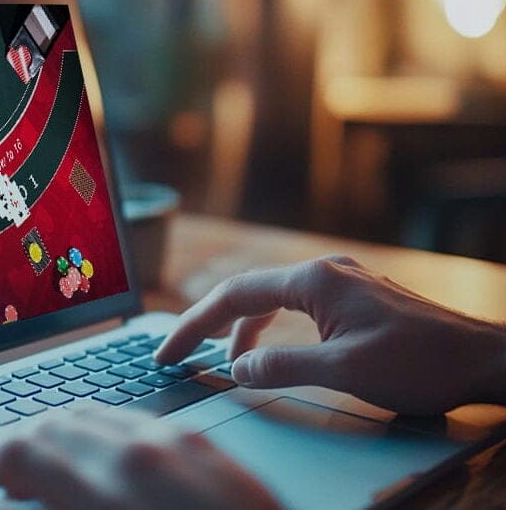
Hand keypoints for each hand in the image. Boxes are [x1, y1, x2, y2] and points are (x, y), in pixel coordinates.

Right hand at [0, 409, 279, 509]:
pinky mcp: (192, 439)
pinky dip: (80, 427)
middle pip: (28, 440)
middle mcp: (128, 467)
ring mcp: (164, 446)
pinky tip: (76, 447)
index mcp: (100, 501)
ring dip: (33, 436)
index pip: (2, 482)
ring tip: (21, 463)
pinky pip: (115, 414)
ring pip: (69, 416)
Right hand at [156, 255, 505, 414]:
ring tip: (224, 361)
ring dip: (241, 329)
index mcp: (314, 281)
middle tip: (180, 355)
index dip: (193, 325)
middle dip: (209, 324)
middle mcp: (322, 272)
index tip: (169, 351)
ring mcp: (339, 282)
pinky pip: (294, 306)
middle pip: (246, 292)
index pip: (233, 296)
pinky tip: (267, 350)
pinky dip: (269, 327)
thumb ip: (281, 367)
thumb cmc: (420, 362)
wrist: (481, 359)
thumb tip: (236, 370)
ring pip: (270, 298)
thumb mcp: (342, 373)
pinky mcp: (353, 297)